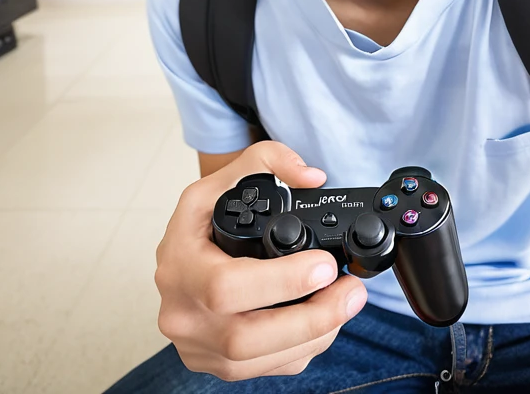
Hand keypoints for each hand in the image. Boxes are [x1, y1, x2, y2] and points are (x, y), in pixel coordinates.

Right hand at [154, 141, 368, 379]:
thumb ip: (272, 159)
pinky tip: (322, 323)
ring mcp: (195, 344)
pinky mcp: (213, 363)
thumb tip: (312, 178)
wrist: (187, 250)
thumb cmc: (207, 216)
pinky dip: (299, 350)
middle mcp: (180, 311)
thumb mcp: (230, 174)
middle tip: (350, 292)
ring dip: (312, 336)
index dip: (280, 282)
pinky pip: (261, 370)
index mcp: (179, 261)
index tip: (325, 264)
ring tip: (345, 304)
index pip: (224, 286)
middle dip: (310, 319)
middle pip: (243, 337)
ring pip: (255, 362)